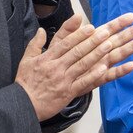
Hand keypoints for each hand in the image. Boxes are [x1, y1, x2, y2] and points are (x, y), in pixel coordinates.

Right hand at [15, 13, 132, 120]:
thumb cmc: (25, 82)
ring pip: (82, 65)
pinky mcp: (67, 93)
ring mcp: (63, 80)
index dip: (79, 35)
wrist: (22, 105)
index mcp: (47, 58)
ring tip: (110, 45)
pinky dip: (94, 75)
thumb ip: (35, 44)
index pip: (66, 44)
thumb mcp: (26, 60)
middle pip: (77, 52)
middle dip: (93, 41)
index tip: (91, 27)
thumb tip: (41, 30)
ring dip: (97, 54)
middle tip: (106, 32)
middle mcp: (56, 67)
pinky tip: (105, 68)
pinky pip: (83, 82)